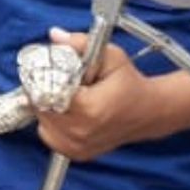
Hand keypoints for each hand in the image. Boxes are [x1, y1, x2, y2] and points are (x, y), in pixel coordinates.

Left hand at [34, 28, 165, 161]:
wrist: (148, 112)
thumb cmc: (129, 83)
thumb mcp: (110, 56)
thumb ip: (80, 43)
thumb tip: (55, 36)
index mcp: (88, 109)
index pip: (45, 92)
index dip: (43, 78)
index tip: (50, 69)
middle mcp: (80, 132)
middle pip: (40, 106)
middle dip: (43, 90)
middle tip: (57, 79)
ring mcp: (77, 147)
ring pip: (41, 121)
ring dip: (46, 106)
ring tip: (65, 95)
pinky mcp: (76, 153)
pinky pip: (48, 135)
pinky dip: (51, 122)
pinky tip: (65, 110)